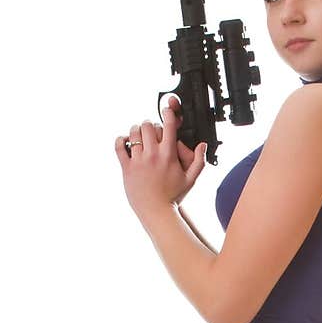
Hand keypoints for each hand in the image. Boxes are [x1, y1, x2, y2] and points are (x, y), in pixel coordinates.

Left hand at [114, 94, 207, 218]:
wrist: (157, 212)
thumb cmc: (173, 196)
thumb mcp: (191, 179)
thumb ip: (199, 161)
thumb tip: (202, 145)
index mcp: (168, 155)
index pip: (168, 125)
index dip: (168, 114)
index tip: (167, 111)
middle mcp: (153, 155)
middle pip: (148, 125)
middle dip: (150, 125)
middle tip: (151, 131)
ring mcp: (138, 161)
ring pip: (134, 132)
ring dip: (136, 130)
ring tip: (139, 137)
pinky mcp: (126, 168)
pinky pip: (119, 146)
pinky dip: (121, 140)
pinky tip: (126, 143)